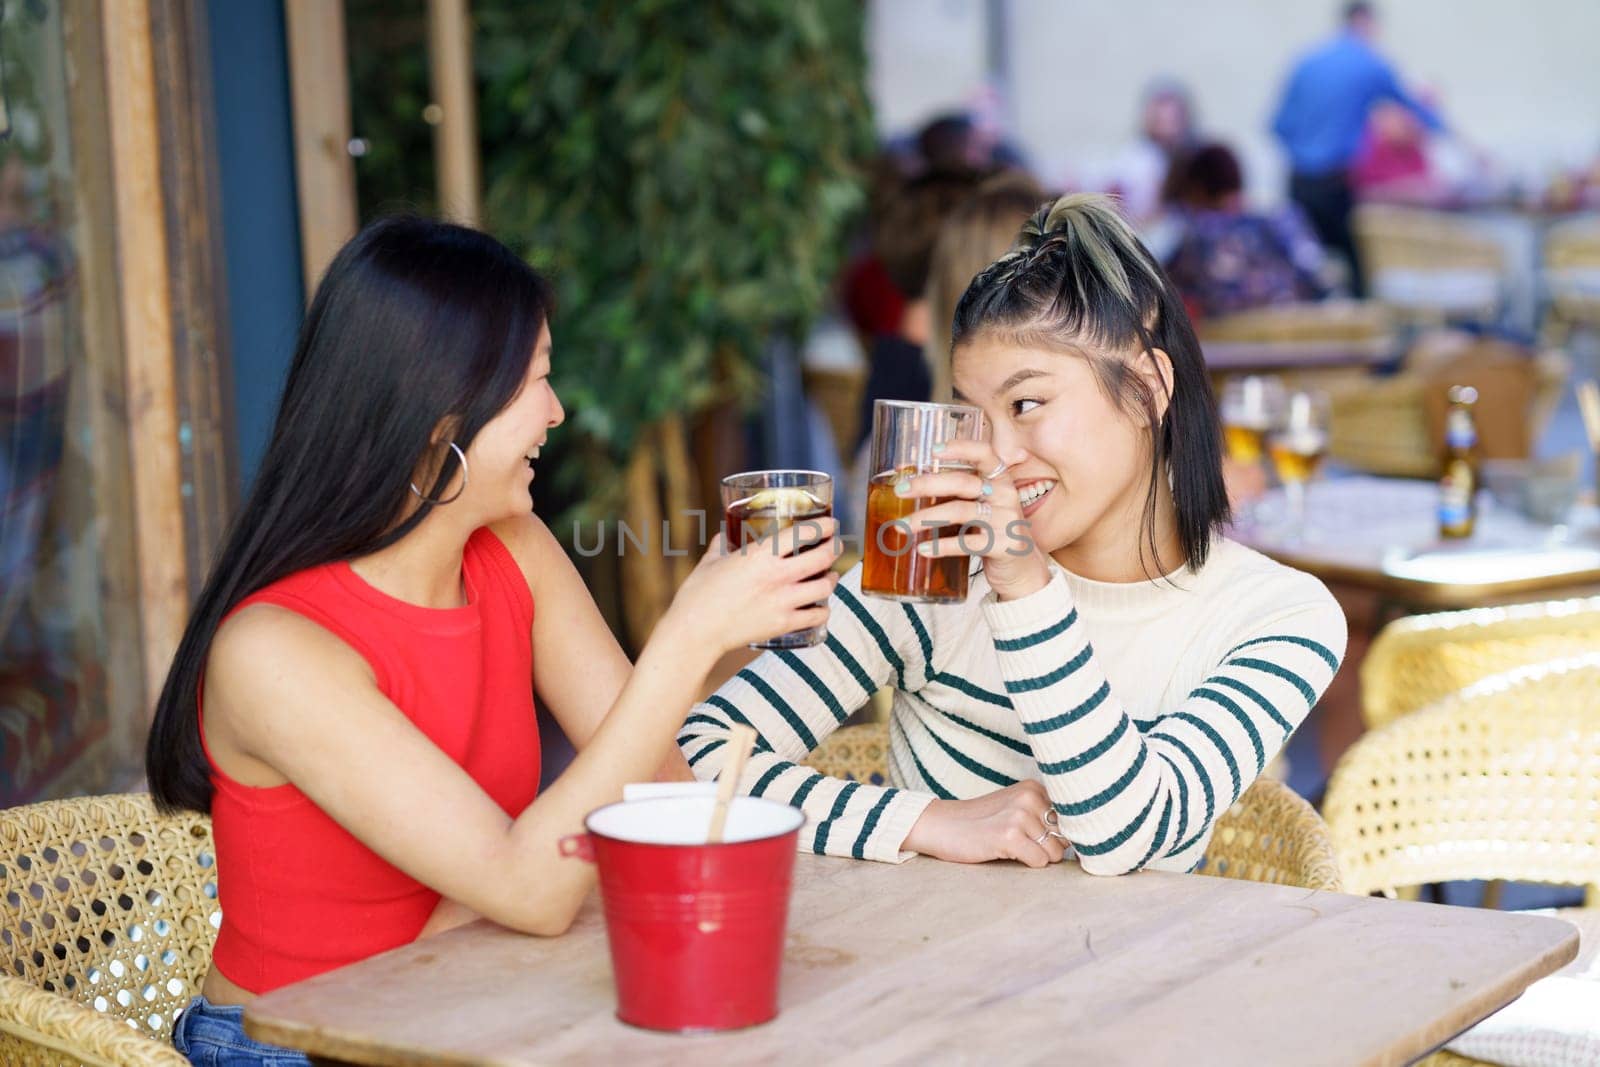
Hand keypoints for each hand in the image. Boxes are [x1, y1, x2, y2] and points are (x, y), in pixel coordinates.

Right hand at [665, 522, 839, 652]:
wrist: (694, 632)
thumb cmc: (697, 594)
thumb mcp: (710, 561)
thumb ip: (721, 544)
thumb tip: (724, 534)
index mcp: (759, 554)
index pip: (803, 533)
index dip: (823, 526)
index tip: (830, 524)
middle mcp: (777, 576)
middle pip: (823, 557)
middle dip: (835, 548)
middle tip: (835, 546)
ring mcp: (783, 602)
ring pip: (825, 587)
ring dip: (832, 579)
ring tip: (831, 576)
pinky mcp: (783, 625)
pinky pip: (817, 616)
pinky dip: (823, 610)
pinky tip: (821, 607)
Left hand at [894, 439, 1050, 600]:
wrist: (1022, 567)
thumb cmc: (993, 529)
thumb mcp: (982, 504)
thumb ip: (956, 490)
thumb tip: (906, 476)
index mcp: (1000, 479)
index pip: (984, 453)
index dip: (960, 448)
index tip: (933, 450)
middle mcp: (1005, 495)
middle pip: (963, 482)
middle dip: (927, 485)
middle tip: (900, 490)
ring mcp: (1006, 520)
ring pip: (961, 512)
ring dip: (926, 518)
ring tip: (901, 527)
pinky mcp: (1003, 546)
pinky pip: (967, 544)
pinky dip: (941, 546)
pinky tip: (922, 549)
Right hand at [902, 780, 1068, 867]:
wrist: (940, 825)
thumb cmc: (979, 822)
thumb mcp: (1013, 809)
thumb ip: (1043, 818)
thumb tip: (1079, 842)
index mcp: (1033, 788)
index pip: (1071, 818)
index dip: (1062, 835)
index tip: (1046, 840)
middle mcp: (1029, 797)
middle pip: (1064, 838)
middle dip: (1047, 848)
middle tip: (1020, 844)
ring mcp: (1019, 815)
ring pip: (1053, 853)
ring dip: (1035, 857)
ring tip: (1010, 847)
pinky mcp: (1008, 835)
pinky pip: (1039, 862)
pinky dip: (1026, 864)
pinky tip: (1004, 852)